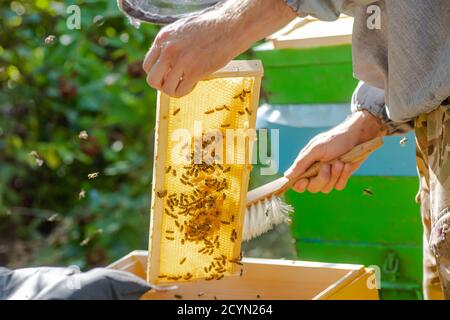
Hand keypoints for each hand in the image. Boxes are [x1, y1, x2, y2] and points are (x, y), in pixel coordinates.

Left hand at [142, 0, 295, 96]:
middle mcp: (168, 49)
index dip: (157, 73)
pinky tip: (194, 83)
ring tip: (185, 83)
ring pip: (166, 88)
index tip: (168, 74)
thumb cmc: (210, 26)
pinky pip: (181, 91)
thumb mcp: (182, 29)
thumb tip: (165, 60)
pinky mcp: (195, 71)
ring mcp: (181, 61)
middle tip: (174, 82)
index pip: (148, 65)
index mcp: (163, 38)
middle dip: (162, 85)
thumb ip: (171, 43)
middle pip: (152, 80)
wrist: (230, 26)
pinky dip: (186, 91)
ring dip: (174, 90)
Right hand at [284, 111, 384, 193]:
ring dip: (334, 175)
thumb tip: (287, 176)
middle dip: (321, 178)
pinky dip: (343, 176)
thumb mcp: (316, 149)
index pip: (297, 182)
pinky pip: (339, 186)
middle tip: (327, 165)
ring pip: (326, 188)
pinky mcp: (341, 178)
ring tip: (339, 161)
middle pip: (313, 188)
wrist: (358, 136)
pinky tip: (346, 165)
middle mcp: (316, 172)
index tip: (304, 181)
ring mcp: (329, 176)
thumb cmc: (335, 139)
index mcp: (306, 165)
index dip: (299, 185)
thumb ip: (301, 163)